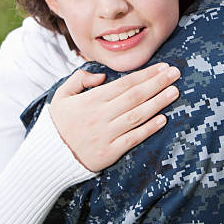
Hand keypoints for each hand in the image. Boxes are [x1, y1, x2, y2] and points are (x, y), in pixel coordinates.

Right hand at [49, 63, 179, 171]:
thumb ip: (79, 79)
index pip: (124, 84)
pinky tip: (163, 120)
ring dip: (158, 103)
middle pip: (135, 97)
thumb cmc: (58, 123)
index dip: (145, 74)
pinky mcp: (110, 152)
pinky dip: (148, 129)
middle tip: (175, 74)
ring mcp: (106, 135)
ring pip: (137, 116)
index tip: (162, 67)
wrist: (48, 156)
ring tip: (174, 92)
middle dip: (157, 84)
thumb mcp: (61, 95)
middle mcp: (101, 116)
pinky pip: (133, 139)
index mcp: (91, 100)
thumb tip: (102, 77)